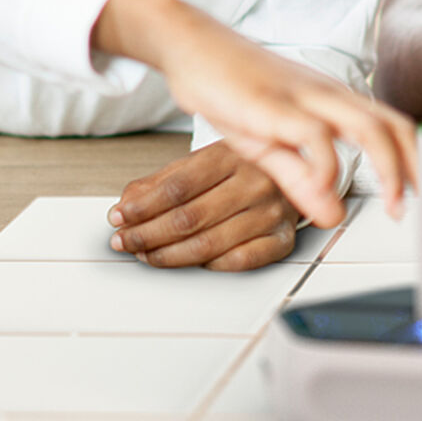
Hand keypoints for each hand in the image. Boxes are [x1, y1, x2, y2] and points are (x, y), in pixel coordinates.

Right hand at [93, 0, 414, 226]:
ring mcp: (304, 97)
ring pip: (367, 126)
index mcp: (334, 102)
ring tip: (395, 205)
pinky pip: (313, 133)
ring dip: (388, 167)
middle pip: (392, 126)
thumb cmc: (232, 91)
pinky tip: (328, 189)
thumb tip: (334, 214)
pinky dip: (327, 164)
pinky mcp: (273, 104)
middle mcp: (329, 96)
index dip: (415, 160)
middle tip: (421, 206)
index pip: (392, 126)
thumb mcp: (270, 146)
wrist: (189, 46)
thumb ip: (302, 181)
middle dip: (415, 167)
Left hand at [109, 142, 299, 270]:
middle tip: (125, 241)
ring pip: (208, 244)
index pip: (176, 187)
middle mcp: (256, 182)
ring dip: (168, 255)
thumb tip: (125, 206)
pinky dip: (207, 265)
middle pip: (189, 218)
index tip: (119, 218)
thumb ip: (162, 182)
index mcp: (232, 155)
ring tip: (146, 254)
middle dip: (147, 235)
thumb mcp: (204, 161)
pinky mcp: (282, 239)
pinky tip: (190, 260)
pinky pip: (238, 261)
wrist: (302, 172)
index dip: (141, 207)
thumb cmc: (246, 168)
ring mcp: (271, 212)